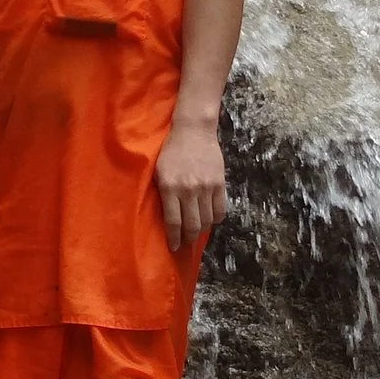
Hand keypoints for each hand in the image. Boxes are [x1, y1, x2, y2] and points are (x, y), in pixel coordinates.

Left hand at [154, 118, 227, 250]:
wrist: (193, 131)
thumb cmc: (170, 150)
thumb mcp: (158, 171)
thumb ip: (163, 193)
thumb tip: (168, 217)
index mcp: (169, 187)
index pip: (173, 222)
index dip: (174, 238)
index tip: (173, 247)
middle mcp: (189, 190)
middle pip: (192, 225)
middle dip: (188, 239)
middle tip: (185, 244)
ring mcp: (206, 188)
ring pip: (207, 220)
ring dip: (201, 230)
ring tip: (196, 233)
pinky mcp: (219, 184)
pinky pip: (220, 210)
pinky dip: (215, 219)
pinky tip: (209, 220)